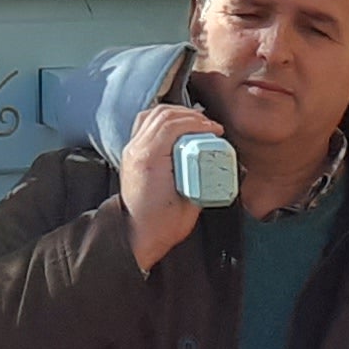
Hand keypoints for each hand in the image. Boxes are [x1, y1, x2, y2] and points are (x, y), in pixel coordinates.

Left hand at [116, 100, 227, 273]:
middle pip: (163, 114)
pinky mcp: (132, 153)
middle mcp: (137, 150)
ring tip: (195, 123)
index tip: (215, 130)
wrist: (138, 234)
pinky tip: (177, 127)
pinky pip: (145, 125)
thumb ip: (201, 173)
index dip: (198, 122)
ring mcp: (132, 150)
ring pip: (152, 115)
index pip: (173, 124)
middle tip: (209, 126)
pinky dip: (162, 120)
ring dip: (176, 114)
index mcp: (149, 159)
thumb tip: (214, 156)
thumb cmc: (163, 223)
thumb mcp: (191, 199)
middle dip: (190, 115)